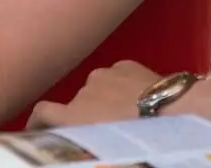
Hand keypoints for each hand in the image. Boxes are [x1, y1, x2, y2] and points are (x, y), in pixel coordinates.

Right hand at [28, 60, 162, 129]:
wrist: (174, 111)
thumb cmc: (138, 140)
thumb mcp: (104, 147)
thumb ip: (85, 139)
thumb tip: (82, 137)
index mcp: (74, 115)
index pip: (42, 113)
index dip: (36, 121)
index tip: (36, 128)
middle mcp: (83, 91)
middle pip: (77, 104)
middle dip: (86, 115)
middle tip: (105, 129)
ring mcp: (104, 74)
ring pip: (98, 90)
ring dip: (105, 100)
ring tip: (128, 115)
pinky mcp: (125, 64)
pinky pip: (117, 78)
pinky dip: (122, 88)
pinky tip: (140, 99)